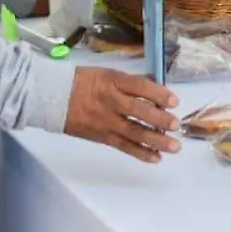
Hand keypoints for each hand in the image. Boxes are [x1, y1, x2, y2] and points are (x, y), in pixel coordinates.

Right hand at [63, 67, 180, 163]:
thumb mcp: (106, 74)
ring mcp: (106, 121)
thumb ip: (130, 83)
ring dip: (156, 141)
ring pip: (134, 133)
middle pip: (139, 111)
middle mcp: (110, 101)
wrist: (54, 97)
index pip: (139, 86)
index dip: (158, 94)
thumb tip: (157, 91)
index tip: (174, 101)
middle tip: (176, 125)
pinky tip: (156, 158)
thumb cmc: (83, 81)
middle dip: (160, 119)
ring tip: (174, 147)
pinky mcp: (102, 137)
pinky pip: (124, 146)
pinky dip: (140, 153)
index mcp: (111, 81)